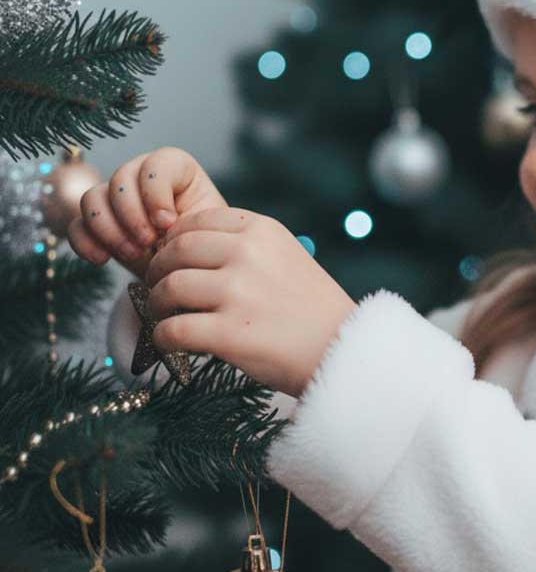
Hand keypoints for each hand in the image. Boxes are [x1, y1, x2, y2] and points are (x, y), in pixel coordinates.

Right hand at [67, 147, 227, 280]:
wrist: (189, 270)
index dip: (156, 193)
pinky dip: (85, 242)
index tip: (168, 223)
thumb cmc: (203, 244)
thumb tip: (162, 225)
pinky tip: (102, 259)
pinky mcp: (97, 224)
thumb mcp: (206, 230)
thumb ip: (189, 220)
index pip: (156, 164)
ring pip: (92, 198)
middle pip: (120, 179)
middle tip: (148, 243)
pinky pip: (76, 225)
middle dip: (132, 215)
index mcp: (176, 169)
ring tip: (133, 254)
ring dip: (109, 229)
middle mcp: (141, 176)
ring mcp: (115, 198)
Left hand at [143, 206, 357, 397]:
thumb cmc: (312, 308)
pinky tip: (170, 342)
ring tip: (164, 315)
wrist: (343, 349)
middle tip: (157, 287)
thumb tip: (185, 248)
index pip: (197, 221)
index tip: (172, 258)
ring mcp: (238, 293)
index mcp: (263, 230)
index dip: (175, 240)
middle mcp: (248, 254)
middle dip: (158, 270)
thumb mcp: (287, 256)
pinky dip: (163, 337)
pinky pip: (172, 330)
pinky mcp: (229, 333)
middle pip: (176, 251)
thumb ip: (245, 246)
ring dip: (157, 304)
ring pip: (169, 288)